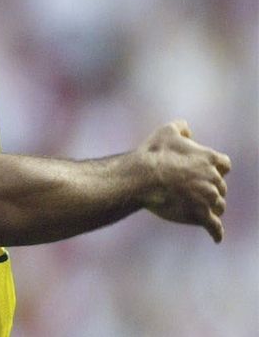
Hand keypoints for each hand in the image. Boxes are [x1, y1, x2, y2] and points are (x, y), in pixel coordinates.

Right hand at [138, 120, 230, 241]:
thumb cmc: (153, 154)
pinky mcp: (200, 215)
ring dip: (212, 208)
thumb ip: (181, 128)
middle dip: (210, 189)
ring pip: (218, 206)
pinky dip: (216, 232)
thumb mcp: (166, 131)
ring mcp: (208, 198)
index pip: (224, 165)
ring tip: (202, 211)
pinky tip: (216, 238)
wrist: (142, 178)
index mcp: (209, 159)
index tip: (206, 172)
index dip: (216, 169)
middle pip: (220, 187)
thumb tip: (187, 130)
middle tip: (195, 192)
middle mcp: (213, 179)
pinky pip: (214, 226)